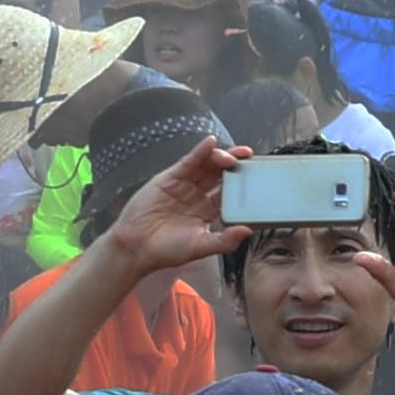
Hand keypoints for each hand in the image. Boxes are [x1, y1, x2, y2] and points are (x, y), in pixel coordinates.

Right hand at [97, 139, 252, 279]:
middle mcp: (198, 195)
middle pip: (221, 174)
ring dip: (221, 157)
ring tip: (235, 155)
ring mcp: (184, 185)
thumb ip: (224, 240)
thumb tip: (248, 231)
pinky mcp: (169, 178)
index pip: (231, 192)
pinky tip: (210, 144)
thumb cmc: (165, 251)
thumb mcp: (200, 247)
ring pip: (207, 166)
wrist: (134, 249)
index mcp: (209, 210)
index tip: (260, 177)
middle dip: (237, 165)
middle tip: (251, 158)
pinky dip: (199, 152)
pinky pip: (188, 162)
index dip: (244, 184)